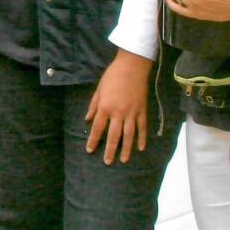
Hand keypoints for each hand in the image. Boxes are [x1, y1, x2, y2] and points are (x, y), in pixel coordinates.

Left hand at [84, 49, 152, 164]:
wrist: (132, 66)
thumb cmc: (112, 76)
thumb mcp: (99, 90)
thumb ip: (94, 106)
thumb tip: (88, 120)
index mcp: (105, 107)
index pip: (98, 128)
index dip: (93, 140)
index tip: (90, 150)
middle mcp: (118, 112)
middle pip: (113, 135)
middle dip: (110, 150)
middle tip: (107, 162)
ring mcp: (132, 112)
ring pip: (129, 135)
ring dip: (126, 148)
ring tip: (124, 160)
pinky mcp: (142, 110)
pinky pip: (142, 127)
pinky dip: (142, 138)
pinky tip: (141, 147)